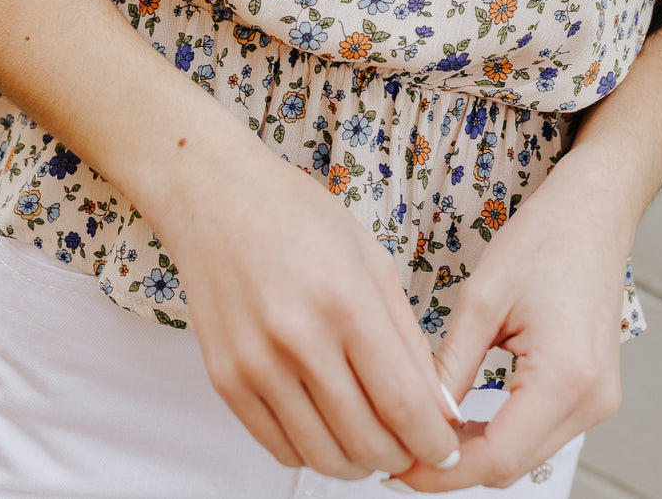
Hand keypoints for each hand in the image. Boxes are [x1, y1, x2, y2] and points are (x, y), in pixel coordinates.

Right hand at [156, 126, 462, 480]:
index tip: (445, 450)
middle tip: (412, 447)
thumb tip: (437, 408)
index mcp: (344, 301)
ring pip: (322, 456)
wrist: (216, 198)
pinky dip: (313, 452)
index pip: (403, 405)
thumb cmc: (298, 217)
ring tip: (372, 441)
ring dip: (359, 464)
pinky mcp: (224, 379)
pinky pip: (278, 447)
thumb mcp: (372, 259)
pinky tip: (328, 428)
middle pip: (365, 441)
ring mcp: (255, 363)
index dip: (433, 442)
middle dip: (401, 457)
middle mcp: (297, 338)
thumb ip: (408, 338)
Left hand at [381, 152, 631, 490]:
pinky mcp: (592, 394)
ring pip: (524, 456)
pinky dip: (498, 434)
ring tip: (421, 435)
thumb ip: (451, 366)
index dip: (441, 470)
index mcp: (565, 378)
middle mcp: (591, 402)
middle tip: (397, 453)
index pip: (497, 457)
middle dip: (452, 466)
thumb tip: (417, 416)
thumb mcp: (482, 299)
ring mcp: (598, 402)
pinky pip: (538, 433)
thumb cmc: (543, 241)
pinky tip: (461, 421)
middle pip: (512, 465)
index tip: (396, 467)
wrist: (593, 214)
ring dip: (474, 453)